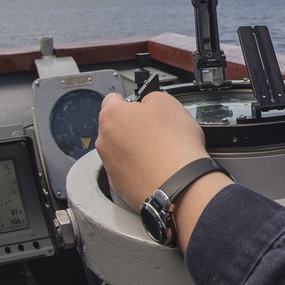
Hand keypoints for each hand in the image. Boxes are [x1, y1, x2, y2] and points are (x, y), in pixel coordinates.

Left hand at [96, 91, 209, 208]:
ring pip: (121, 151)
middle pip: (116, 127)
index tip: (143, 105)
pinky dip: (140, 168)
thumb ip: (151, 98)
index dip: (132, 101)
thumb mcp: (168, 102)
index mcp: (112, 116)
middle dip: (134, 127)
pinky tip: (158, 168)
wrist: (179, 184)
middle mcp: (104, 141)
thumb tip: (148, 103)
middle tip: (157, 130)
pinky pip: (128, 171)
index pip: (113, 99)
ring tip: (161, 152)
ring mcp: (110, 166)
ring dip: (136, 149)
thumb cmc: (173, 145)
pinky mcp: (120, 186)